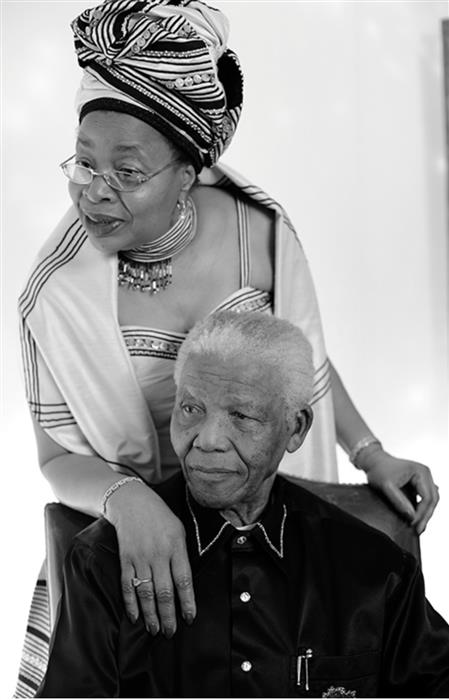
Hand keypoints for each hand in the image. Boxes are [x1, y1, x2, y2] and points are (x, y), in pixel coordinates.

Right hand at [104, 480, 195, 636]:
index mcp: (176, 547)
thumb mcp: (179, 531)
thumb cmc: (161, 517)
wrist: (132, 502)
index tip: (190, 618)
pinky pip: (127, 585)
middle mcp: (158, 555)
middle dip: (168, 616)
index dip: (187, 603)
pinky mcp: (125, 559)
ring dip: (150, 615)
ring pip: (146, 593)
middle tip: (170, 633)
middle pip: (164, 592)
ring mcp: (140, 558)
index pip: (184, 581)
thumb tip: (184, 584)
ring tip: (154, 630)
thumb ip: (182, 556)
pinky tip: (135, 617)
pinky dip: (130, 603)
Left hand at [360, 448, 438, 533]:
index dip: (421, 513)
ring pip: (431, 500)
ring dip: (425, 514)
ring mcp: (423, 478)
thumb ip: (398, 501)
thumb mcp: (386, 486)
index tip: (413, 524)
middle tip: (418, 530)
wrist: (374, 461)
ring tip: (418, 527)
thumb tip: (411, 516)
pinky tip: (416, 519)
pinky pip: (425, 499)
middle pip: (433, 499)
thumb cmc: (379, 470)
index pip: (427, 497)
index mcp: (421, 472)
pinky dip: (422, 509)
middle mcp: (425, 474)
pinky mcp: (419, 483)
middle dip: (426, 516)